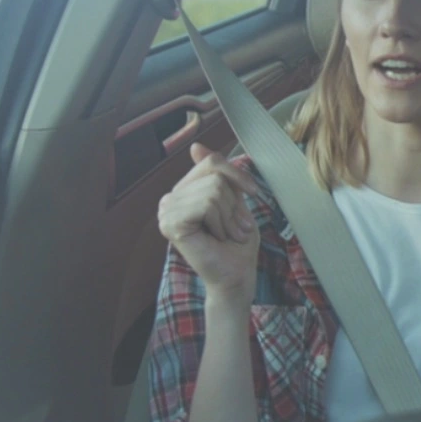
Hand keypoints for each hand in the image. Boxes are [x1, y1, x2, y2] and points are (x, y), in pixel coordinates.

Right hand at [157, 144, 261, 296]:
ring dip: (229, 216)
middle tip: (235, 227)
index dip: (237, 174)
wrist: (236, 275)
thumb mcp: (234, 200)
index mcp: (184, 191)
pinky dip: (221, 222)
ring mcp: (167, 211)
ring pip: (213, 189)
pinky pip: (206, 204)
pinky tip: (217, 238)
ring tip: (227, 234)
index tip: (254, 192)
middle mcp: (170, 199)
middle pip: (214, 175)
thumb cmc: (237, 242)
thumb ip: (218, 175)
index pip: (211, 161)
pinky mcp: (171, 224)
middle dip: (234, 203)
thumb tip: (195, 146)